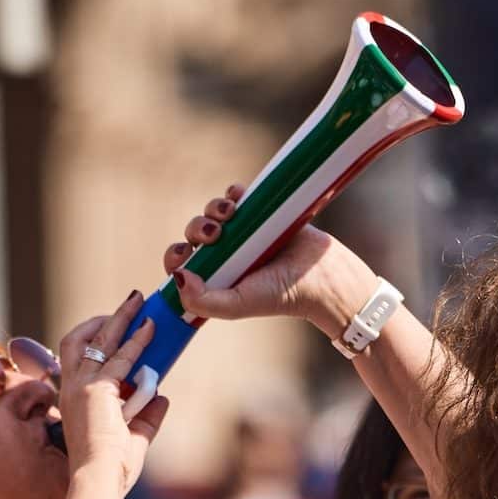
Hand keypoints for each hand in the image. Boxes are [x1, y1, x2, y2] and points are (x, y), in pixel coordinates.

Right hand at [55, 294, 169, 494]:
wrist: (99, 479)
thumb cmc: (111, 469)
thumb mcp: (134, 438)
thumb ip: (147, 417)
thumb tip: (163, 396)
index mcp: (73, 401)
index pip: (76, 358)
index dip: (94, 338)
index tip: (114, 327)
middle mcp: (71, 389)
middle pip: (79, 339)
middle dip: (105, 319)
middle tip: (129, 304)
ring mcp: (81, 386)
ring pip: (100, 340)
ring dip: (121, 318)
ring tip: (139, 301)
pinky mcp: (96, 388)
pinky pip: (121, 357)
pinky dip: (137, 340)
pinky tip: (151, 328)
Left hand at [165, 183, 376, 338]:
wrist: (322, 275)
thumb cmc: (281, 295)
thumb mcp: (238, 305)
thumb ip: (204, 302)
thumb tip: (178, 276)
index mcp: (216, 277)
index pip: (182, 264)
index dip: (175, 255)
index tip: (182, 252)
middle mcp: (226, 255)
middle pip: (195, 234)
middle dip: (197, 228)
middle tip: (214, 234)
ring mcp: (243, 232)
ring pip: (213, 212)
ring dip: (213, 208)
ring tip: (229, 213)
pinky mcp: (260, 212)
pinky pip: (236, 195)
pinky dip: (231, 192)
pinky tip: (236, 197)